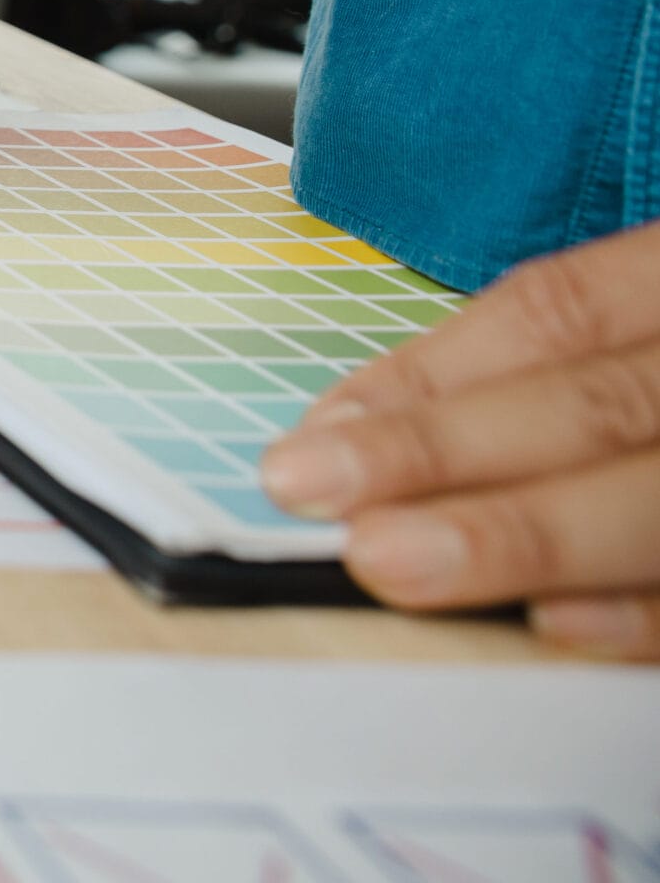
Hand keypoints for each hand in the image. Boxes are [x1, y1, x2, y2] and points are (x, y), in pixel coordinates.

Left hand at [258, 222, 659, 656]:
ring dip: (521, 534)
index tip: (311, 433)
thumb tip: (359, 434)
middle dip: (447, 451)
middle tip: (313, 490)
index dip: (429, 374)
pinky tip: (553, 623)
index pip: (555, 312)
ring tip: (393, 561)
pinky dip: (644, 614)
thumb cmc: (658, 360)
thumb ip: (543, 361)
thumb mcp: (644, 312)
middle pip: (595, 403)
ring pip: (656, 498)